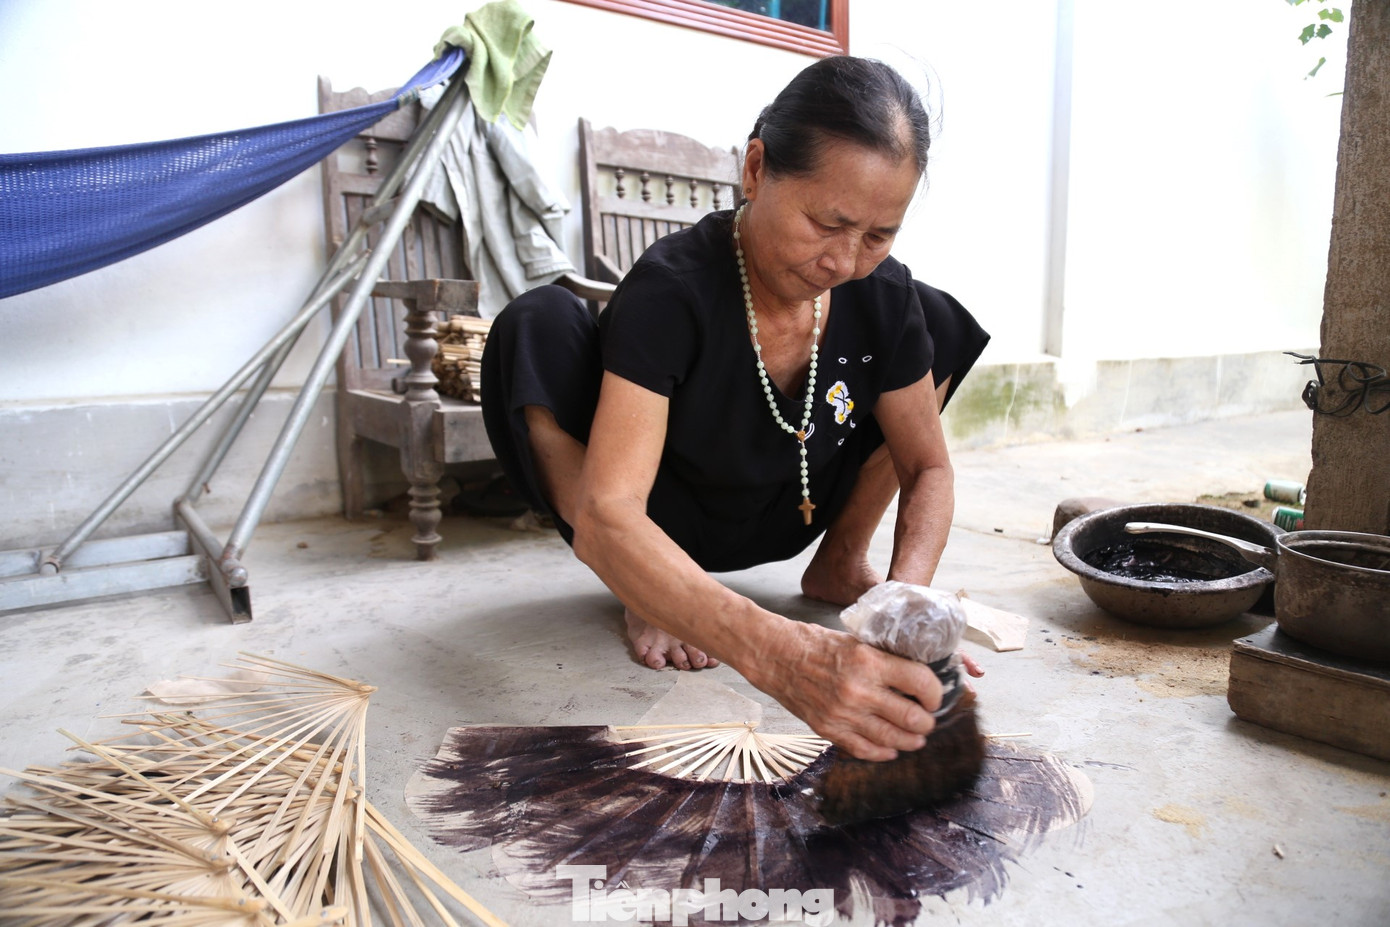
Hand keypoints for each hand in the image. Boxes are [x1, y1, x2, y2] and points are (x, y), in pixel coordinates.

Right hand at [740, 621, 944, 761]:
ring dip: (911, 741)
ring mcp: (843, 714)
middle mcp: (859, 691)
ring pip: (892, 740)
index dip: (935, 693)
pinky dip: (883, 753)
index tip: (935, 696)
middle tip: (928, 720)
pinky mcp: (828, 729)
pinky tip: (891, 749)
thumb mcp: (857, 642)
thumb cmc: (816, 644)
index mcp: (869, 662)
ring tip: (916, 738)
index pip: (920, 683)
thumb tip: (916, 677)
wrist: (776, 656)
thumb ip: (884, 661)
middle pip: (912, 718)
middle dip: (927, 722)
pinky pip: (865, 750)